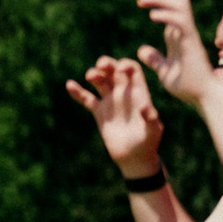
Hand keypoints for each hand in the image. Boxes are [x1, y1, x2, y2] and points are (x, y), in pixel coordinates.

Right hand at [62, 56, 164, 174]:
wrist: (133, 157)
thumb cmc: (148, 143)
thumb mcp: (153, 131)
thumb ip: (151, 119)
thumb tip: (146, 107)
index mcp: (139, 93)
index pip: (133, 71)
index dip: (126, 66)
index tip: (120, 70)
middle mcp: (123, 94)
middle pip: (114, 71)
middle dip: (108, 64)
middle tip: (101, 65)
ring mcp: (110, 102)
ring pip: (100, 82)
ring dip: (94, 74)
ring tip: (90, 76)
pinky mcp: (99, 112)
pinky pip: (87, 99)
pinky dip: (78, 92)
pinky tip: (69, 85)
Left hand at [137, 0, 221, 106]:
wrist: (203, 98)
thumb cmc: (187, 86)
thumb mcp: (164, 71)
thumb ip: (155, 59)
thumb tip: (142, 50)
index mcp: (179, 35)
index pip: (173, 6)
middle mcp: (185, 31)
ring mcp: (190, 35)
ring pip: (181, 5)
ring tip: (142, 0)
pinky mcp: (191, 43)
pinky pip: (181, 22)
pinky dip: (166, 15)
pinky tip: (152, 16)